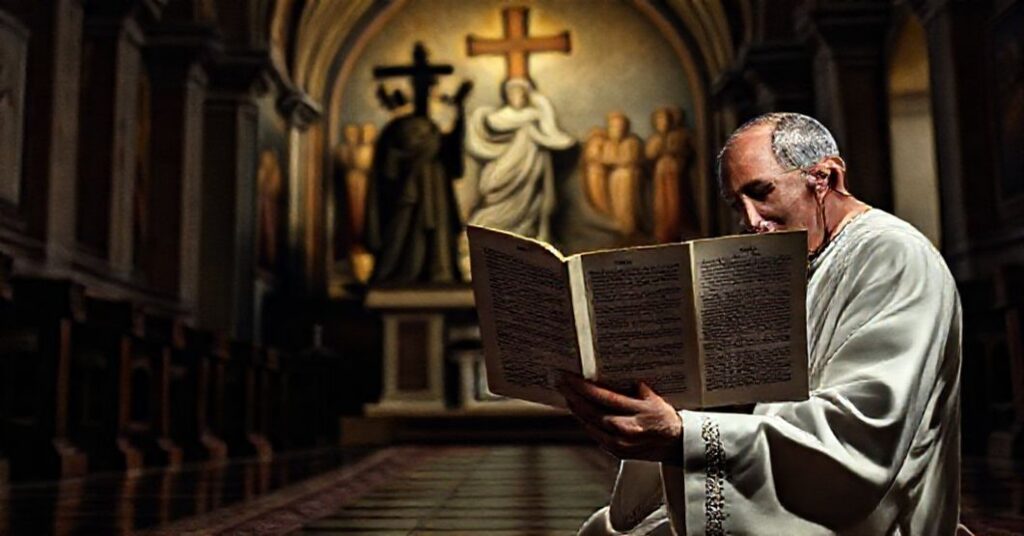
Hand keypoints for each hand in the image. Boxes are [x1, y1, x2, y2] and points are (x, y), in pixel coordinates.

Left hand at [556, 374, 682, 462]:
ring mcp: (620, 443)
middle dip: (572, 395)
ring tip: (567, 395)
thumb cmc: (665, 419)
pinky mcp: (617, 451)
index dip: (583, 386)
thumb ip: (634, 387)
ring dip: (576, 408)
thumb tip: (612, 372)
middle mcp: (627, 429)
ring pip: (590, 424)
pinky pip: (595, 435)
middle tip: (560, 383)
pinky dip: (585, 422)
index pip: (604, 396)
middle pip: (591, 411)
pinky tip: (579, 413)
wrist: (677, 445)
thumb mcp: (653, 397)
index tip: (569, 377)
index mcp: (637, 411)